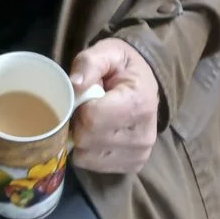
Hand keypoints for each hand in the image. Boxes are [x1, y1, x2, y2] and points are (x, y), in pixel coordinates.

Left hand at [69, 38, 158, 173]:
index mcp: (138, 102)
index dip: (78, 106)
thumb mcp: (107, 52)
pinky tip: (97, 133)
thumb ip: (89, 63)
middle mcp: (143, 134)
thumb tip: (74, 84)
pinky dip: (88, 151)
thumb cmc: (122, 66)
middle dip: (77, 122)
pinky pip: (93, 166)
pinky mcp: (133, 166)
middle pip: (88, 140)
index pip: (93, 118)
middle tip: (83, 107)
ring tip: (91, 119)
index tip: (81, 95)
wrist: (145, 82)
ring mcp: (139, 154)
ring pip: (87, 157)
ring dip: (81, 138)